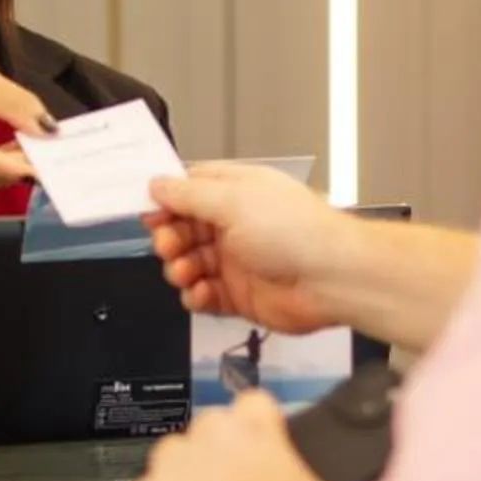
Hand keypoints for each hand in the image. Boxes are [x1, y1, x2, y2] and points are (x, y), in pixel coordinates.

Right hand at [145, 163, 351, 337]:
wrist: (332, 279)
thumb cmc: (299, 233)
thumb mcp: (233, 200)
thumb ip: (189, 194)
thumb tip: (159, 185)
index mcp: (235, 192)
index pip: (188, 190)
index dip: (165, 201)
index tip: (148, 211)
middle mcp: (235, 224)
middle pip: (182, 229)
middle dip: (169, 238)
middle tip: (168, 244)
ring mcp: (237, 260)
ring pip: (188, 264)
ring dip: (179, 269)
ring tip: (186, 272)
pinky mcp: (240, 294)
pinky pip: (204, 295)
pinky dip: (196, 296)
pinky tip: (200, 293)